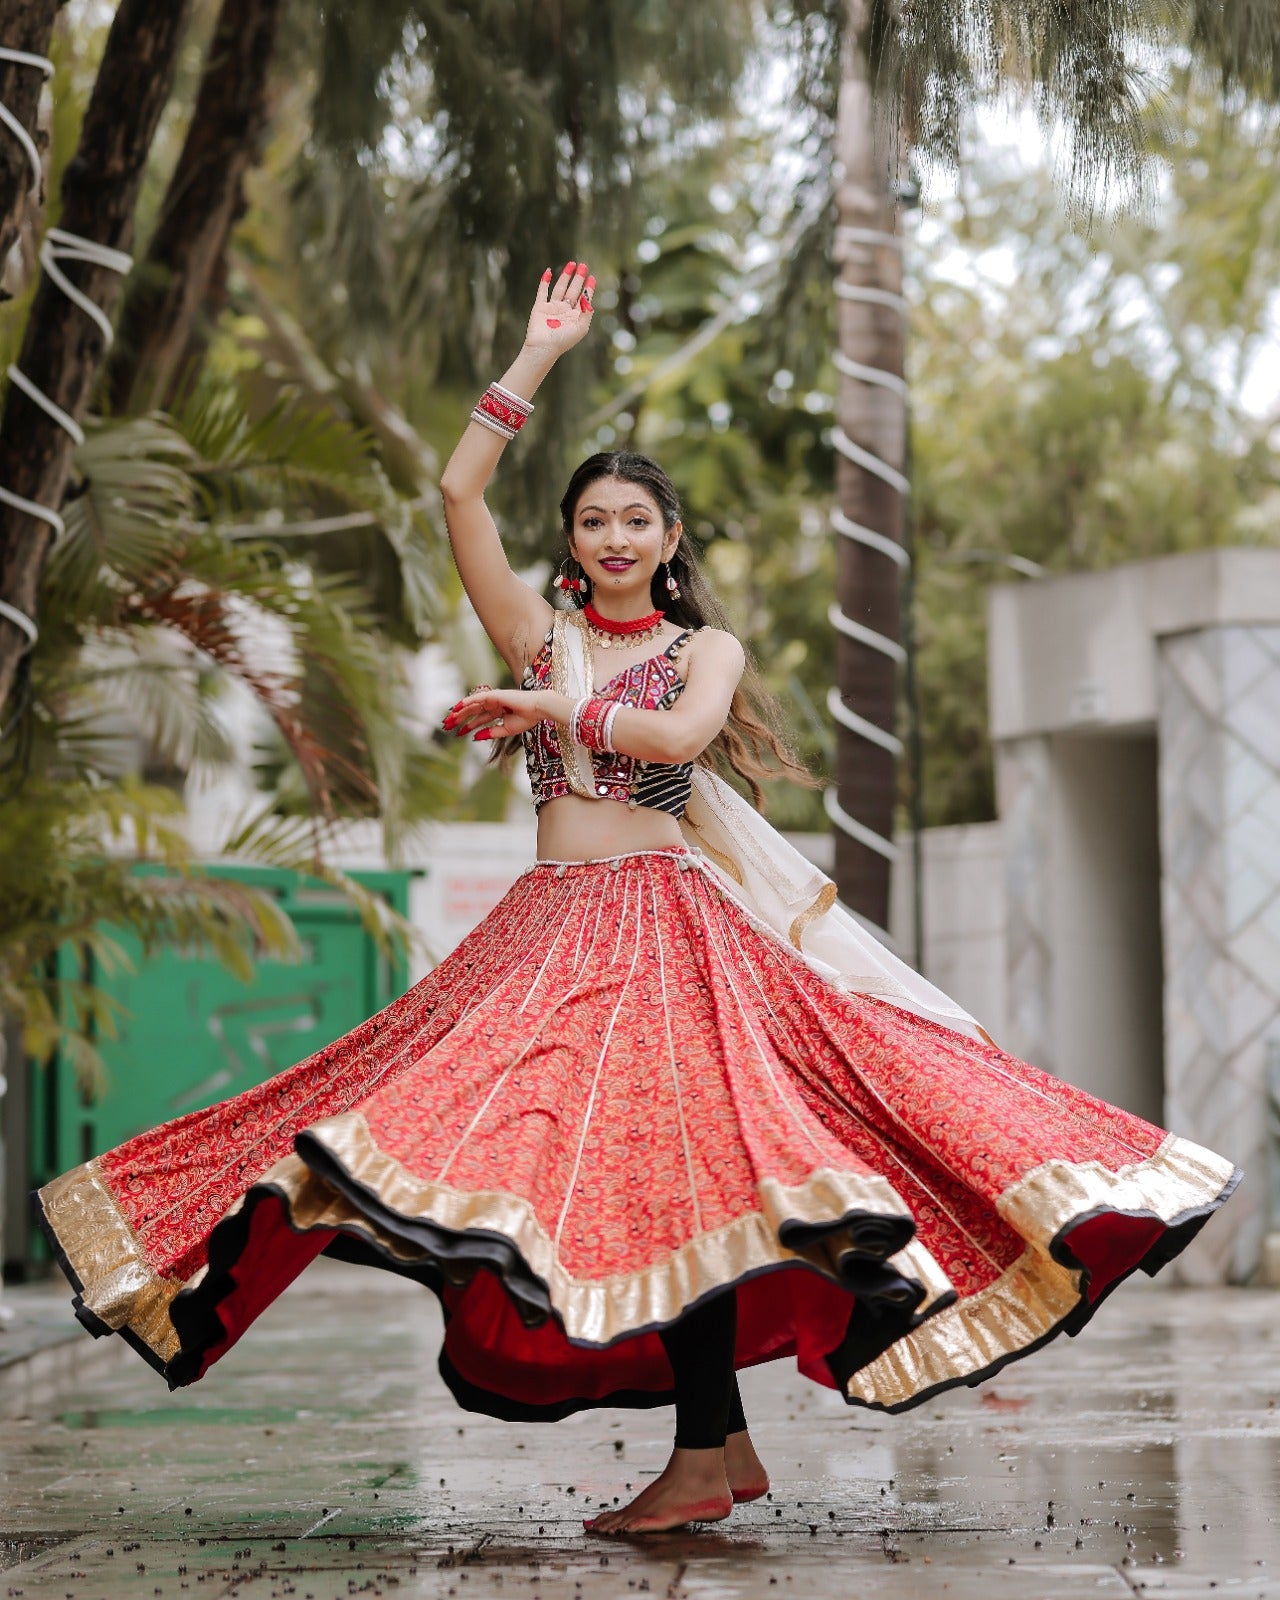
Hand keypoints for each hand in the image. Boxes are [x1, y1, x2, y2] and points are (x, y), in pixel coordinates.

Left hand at [442, 687, 563, 739]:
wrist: (538, 709)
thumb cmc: (526, 719)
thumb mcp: (506, 730)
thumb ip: (490, 733)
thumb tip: (474, 738)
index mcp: (498, 712)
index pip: (479, 719)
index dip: (468, 726)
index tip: (458, 733)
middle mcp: (493, 704)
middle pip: (472, 712)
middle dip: (460, 719)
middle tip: (447, 726)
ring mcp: (493, 699)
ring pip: (472, 705)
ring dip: (459, 711)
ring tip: (448, 718)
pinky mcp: (494, 695)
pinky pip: (477, 698)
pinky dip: (467, 702)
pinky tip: (457, 707)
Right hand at [524, 260, 595, 355]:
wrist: (544, 347)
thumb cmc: (564, 340)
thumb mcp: (581, 327)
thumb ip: (586, 311)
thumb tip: (588, 296)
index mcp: (575, 317)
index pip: (583, 299)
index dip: (588, 288)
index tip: (592, 277)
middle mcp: (564, 311)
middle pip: (573, 290)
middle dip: (578, 278)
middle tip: (583, 265)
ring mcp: (552, 308)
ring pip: (560, 288)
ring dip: (565, 276)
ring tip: (572, 264)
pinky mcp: (540, 307)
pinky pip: (542, 291)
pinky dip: (544, 281)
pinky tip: (548, 271)